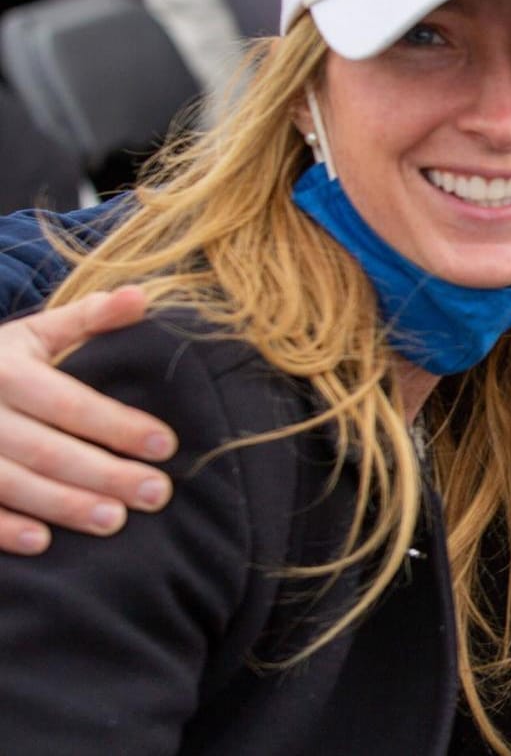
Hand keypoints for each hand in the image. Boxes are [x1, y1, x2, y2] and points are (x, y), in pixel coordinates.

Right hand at [0, 287, 172, 554]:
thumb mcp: (32, 334)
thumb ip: (87, 319)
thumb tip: (142, 297)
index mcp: (7, 370)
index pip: (70, 402)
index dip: (118, 425)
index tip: (166, 445)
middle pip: (46, 449)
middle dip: (104, 473)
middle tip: (157, 494)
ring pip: (10, 482)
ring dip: (62, 505)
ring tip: (114, 522)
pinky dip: (2, 528)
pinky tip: (42, 543)